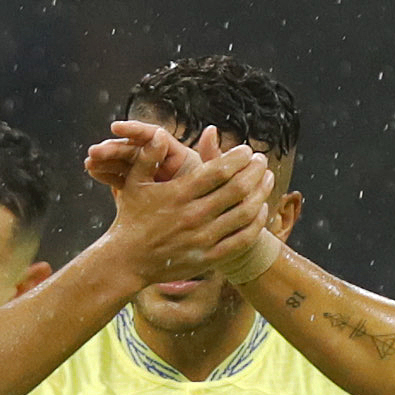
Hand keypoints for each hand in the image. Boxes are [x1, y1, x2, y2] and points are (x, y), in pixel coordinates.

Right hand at [97, 122, 273, 287]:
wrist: (126, 261)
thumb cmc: (131, 218)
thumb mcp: (133, 184)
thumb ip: (147, 157)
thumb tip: (160, 133)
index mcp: (178, 194)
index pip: (219, 171)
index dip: (238, 157)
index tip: (246, 150)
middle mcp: (193, 216)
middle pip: (238, 189)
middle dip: (255, 170)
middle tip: (262, 160)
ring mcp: (203, 239)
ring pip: (245, 213)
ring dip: (262, 193)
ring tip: (267, 179)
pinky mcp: (208, 258)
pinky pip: (242, 239)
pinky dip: (256, 223)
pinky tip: (260, 209)